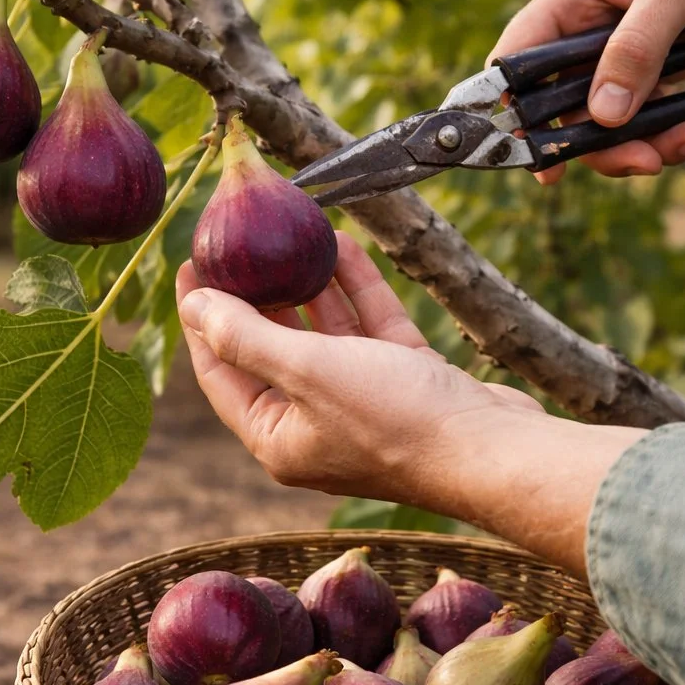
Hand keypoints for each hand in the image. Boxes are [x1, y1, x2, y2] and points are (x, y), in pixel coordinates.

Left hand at [176, 233, 646, 573]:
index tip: (191, 265)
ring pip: (325, 335)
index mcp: (278, 439)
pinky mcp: (407, 383)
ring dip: (309, 285)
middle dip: (257, 294)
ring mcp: (364, 405)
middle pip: (271, 349)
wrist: (493, 450)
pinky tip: (344, 246)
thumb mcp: (307, 371)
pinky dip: (356, 291)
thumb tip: (193, 305)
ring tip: (290, 233)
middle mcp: (316, 426)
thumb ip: (246, 336)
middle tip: (240, 241)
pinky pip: (371, 329)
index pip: (221, 370)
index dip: (201, 317)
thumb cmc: (396, 421)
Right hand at [489, 0, 684, 181]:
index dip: (519, 118)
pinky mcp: (668, 62)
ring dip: (665, 136)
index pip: (520, 64)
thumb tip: (604, 115)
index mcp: (572, 0)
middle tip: (653, 160)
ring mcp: (630, 50)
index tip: (543, 166)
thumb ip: (638, 47)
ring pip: (626, 120)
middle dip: (615, 142)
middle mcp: (593, 31)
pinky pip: (668, 110)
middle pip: (576, 109)